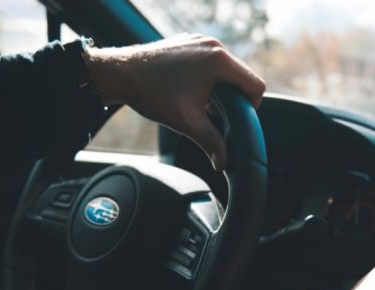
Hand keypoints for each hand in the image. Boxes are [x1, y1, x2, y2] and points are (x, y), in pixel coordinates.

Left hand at [85, 34, 266, 171]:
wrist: (119, 73)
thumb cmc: (152, 94)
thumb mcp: (187, 122)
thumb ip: (211, 143)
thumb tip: (223, 163)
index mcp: (219, 61)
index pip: (255, 85)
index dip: (252, 107)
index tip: (236, 119)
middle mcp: (212, 45)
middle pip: (241, 76)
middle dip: (234, 98)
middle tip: (216, 115)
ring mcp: (200, 40)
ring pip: (227, 67)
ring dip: (221, 87)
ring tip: (203, 103)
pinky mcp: (189, 40)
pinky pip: (211, 59)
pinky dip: (208, 76)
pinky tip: (191, 90)